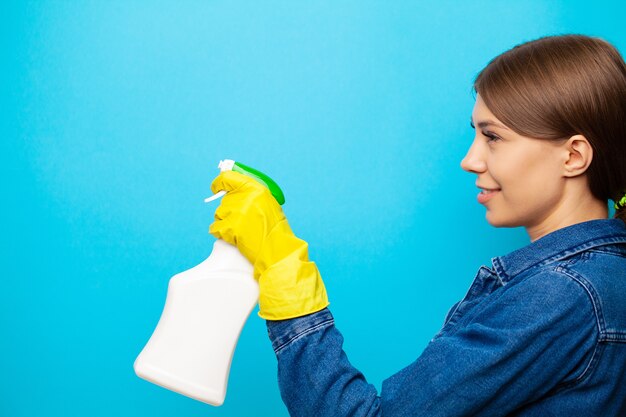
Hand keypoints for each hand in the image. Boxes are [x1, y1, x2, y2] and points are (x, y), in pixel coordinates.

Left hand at [209, 170, 328, 319]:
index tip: (216, 187)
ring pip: (219, 213)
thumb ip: (252, 196)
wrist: (277, 251)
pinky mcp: (230, 227)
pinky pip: (215, 227)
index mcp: (256, 189)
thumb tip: (231, 190)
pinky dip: (221, 233)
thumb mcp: (268, 205)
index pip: (228, 177)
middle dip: (228, 211)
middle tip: (240, 222)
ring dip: (225, 222)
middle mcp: (246, 197)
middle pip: (224, 200)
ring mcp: (237, 212)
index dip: (219, 182)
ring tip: (241, 231)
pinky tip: (233, 238)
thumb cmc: (274, 230)